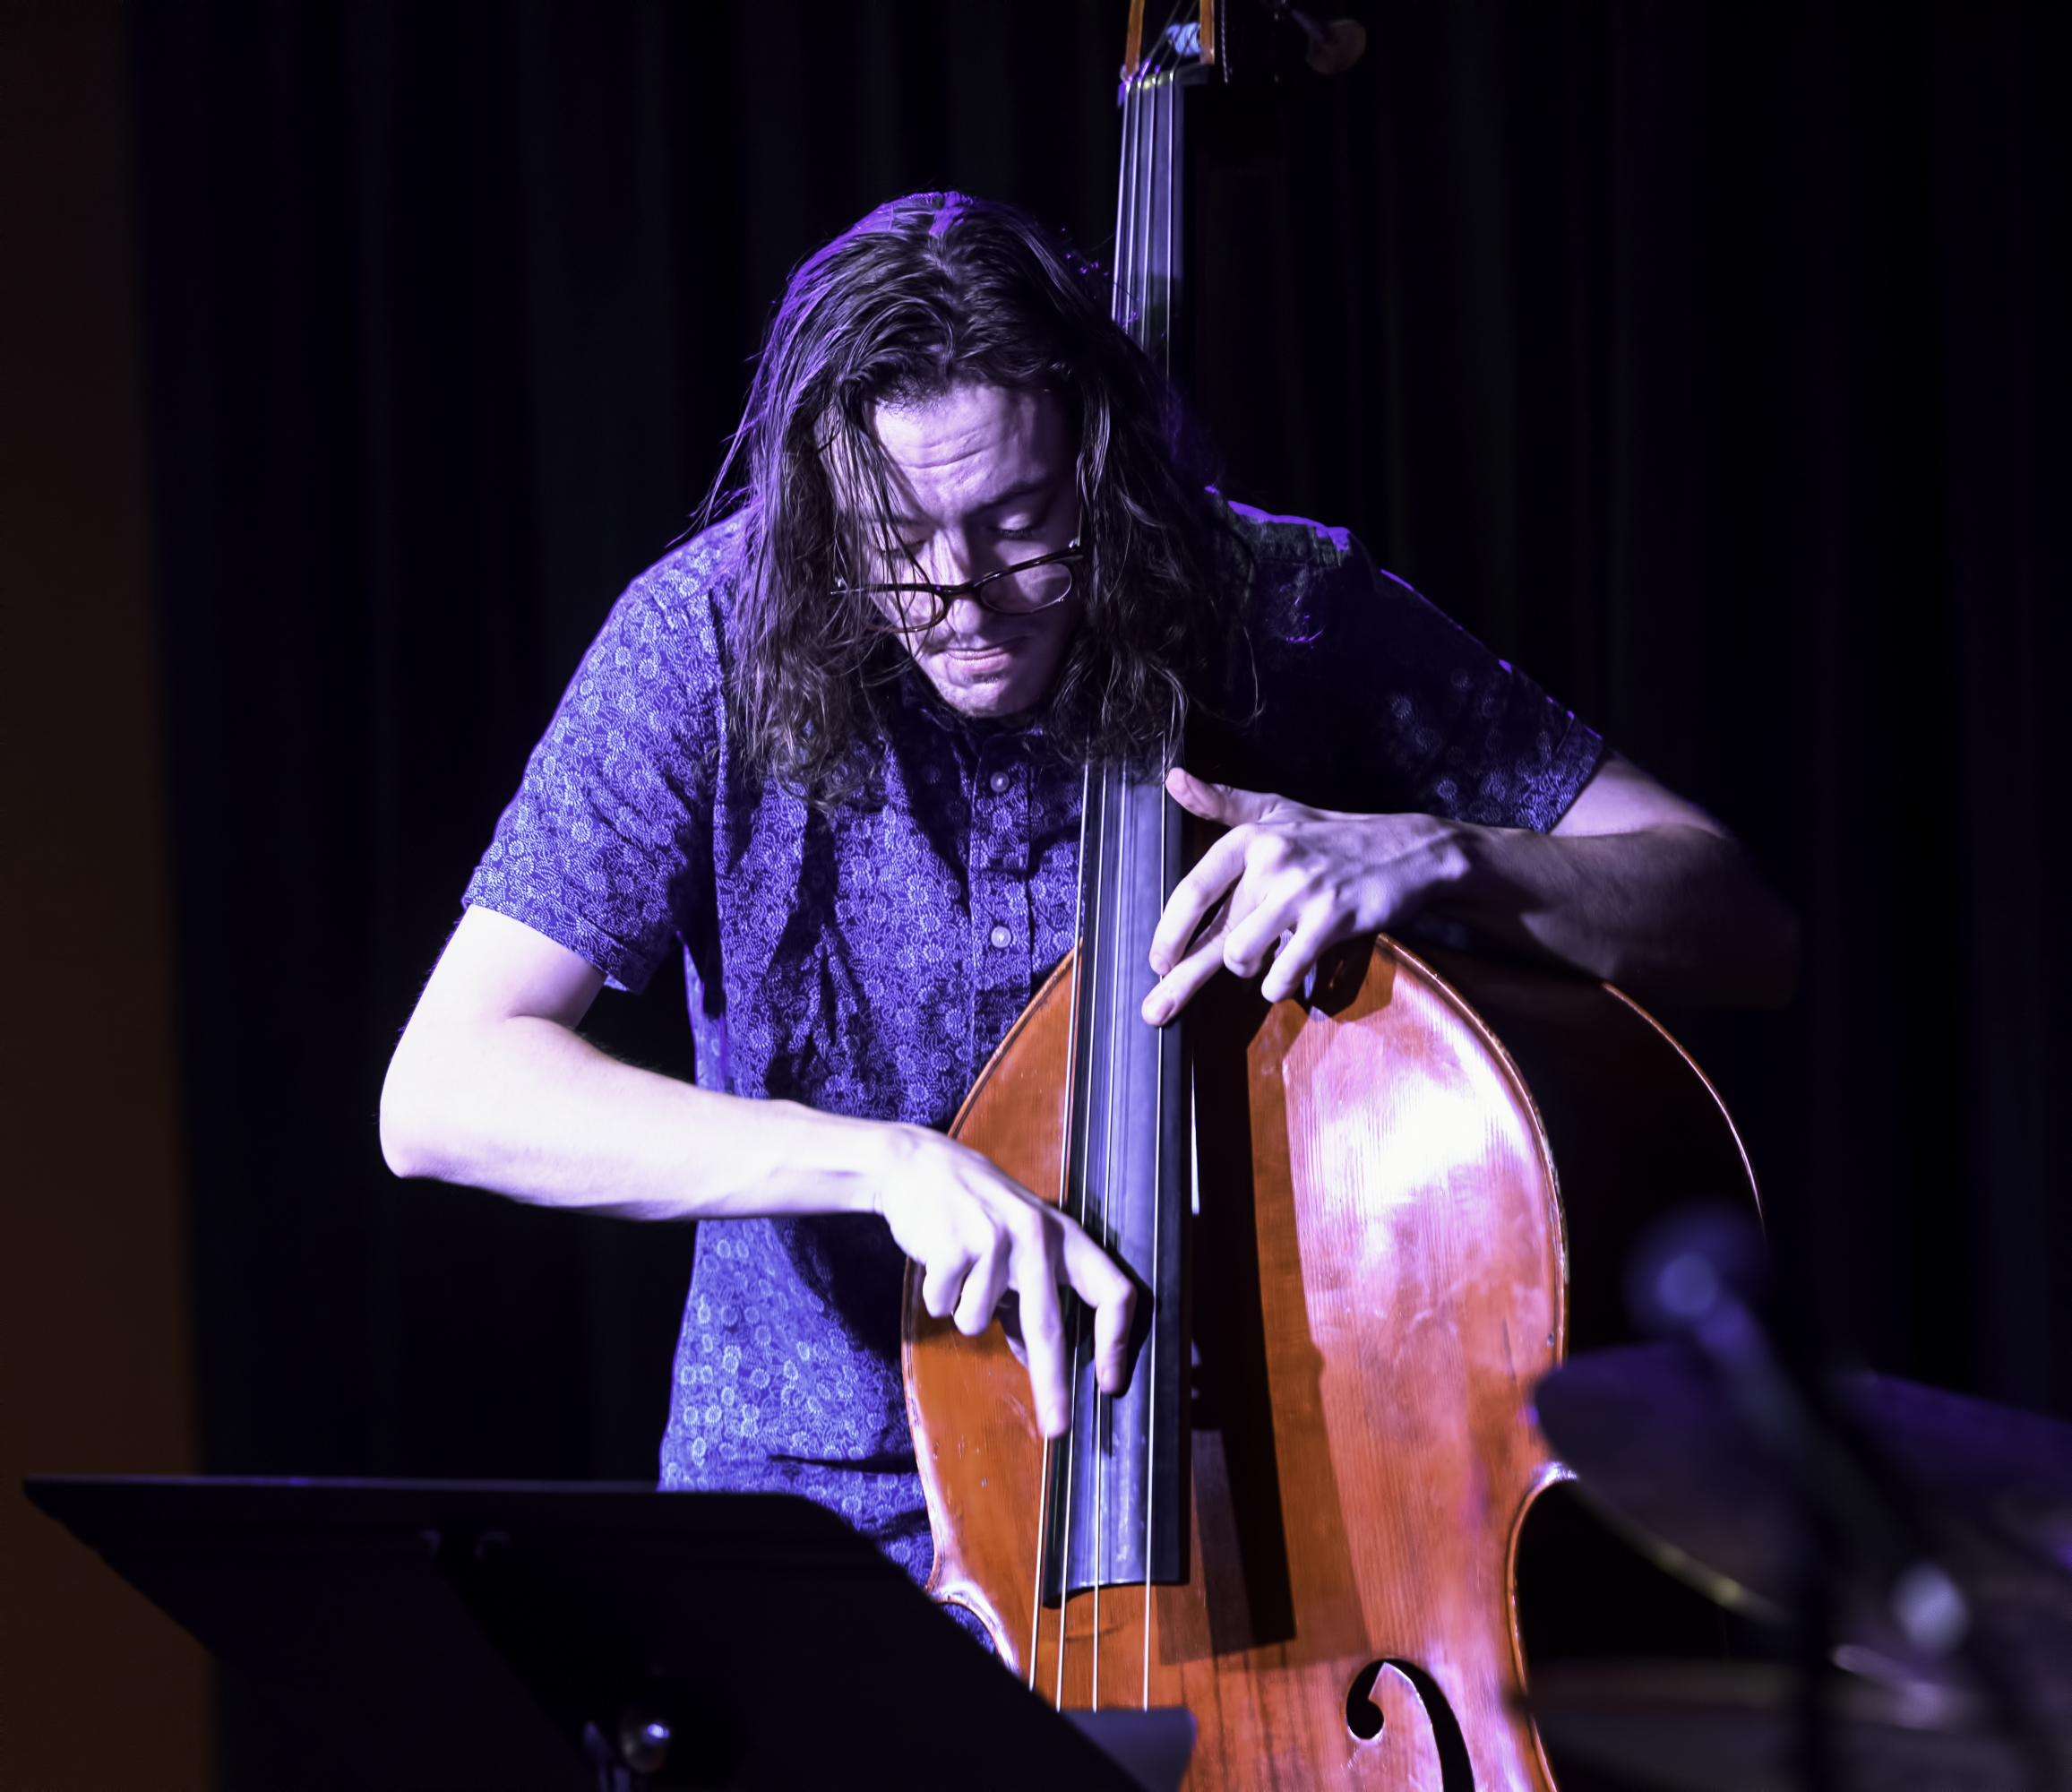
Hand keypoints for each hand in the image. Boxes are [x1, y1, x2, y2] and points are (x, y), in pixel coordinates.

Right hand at [869, 1126, 1136, 1438]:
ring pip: (977, 1320)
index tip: (1111, 1383)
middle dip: (1052, 1386)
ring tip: (958, 1268)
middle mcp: (1037, 1235)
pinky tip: (936, 1260)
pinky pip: (944, 1306)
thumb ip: (1028, 1298)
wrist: (915, 1166)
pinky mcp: (955, 1246)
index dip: (1117, 1342)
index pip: (1113, 1290)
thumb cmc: (971, 1211)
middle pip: (1050, 1326)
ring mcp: (996, 1239)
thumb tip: (1034, 1361)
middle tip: (1056, 1428)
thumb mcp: (1015, 1243)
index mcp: (1063, 1236)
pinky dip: (935, 1296)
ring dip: (960, 1309)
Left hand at [1143, 767, 1472, 1022]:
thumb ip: (1222, 802)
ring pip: (1243, 954)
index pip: (1194, 888)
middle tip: (1156, 1011)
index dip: (1169, 931)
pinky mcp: (1332, 918)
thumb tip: (1173, 778)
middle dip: (1183, 979)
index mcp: (1251, 838)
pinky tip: (1285, 977)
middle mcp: (1272, 861)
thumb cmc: (1332, 836)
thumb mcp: (1276, 810)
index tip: (1156, 962)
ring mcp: (1302, 891)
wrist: (1409, 850)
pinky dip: (1279, 984)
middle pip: (1215, 934)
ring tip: (1260, 965)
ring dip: (1247, 972)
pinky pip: (1284, 970)